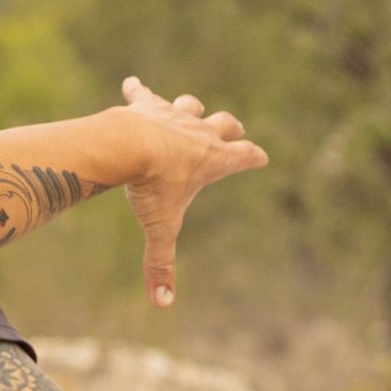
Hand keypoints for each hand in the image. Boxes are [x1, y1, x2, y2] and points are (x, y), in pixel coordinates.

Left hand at [117, 76, 268, 307]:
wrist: (128, 146)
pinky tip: (130, 86)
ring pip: (191, 106)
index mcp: (215, 160)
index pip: (246, 156)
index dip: (254, 157)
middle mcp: (200, 133)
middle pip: (226, 124)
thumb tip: (163, 304)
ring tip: (190, 109)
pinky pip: (143, 94)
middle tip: (235, 130)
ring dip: (192, 109)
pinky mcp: (146, 106)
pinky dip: (137, 92)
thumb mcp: (162, 228)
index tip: (262, 158)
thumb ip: (162, 264)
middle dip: (232, 128)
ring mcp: (174, 116)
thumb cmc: (153, 186)